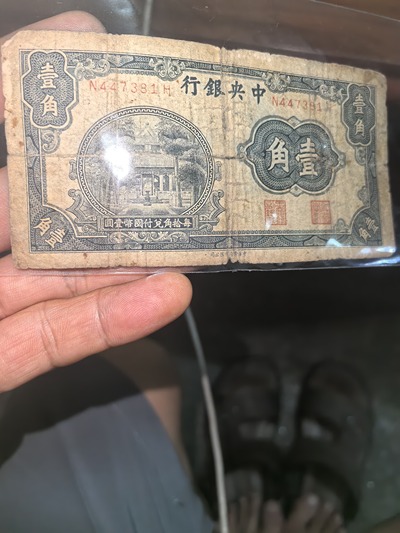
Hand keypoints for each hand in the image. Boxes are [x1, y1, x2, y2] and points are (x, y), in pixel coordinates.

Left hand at [0, 11, 191, 391]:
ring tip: (184, 240)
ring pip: (58, 276)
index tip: (88, 43)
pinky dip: (109, 319)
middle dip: (98, 176)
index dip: (29, 82)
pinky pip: (54, 337)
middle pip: (34, 200)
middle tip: (162, 149)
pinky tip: (164, 296)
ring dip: (125, 262)